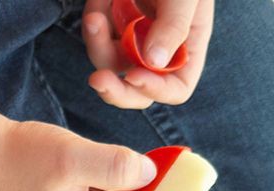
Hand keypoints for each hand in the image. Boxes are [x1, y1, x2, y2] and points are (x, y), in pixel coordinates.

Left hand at [83, 0, 214, 108]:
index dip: (156, 89)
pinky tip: (98, 2)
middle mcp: (159, 49)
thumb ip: (174, 24)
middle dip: (115, 90)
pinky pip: (96, 40)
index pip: (176, 88)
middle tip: (97, 79)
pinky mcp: (111, 28)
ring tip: (95, 15)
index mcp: (187, 45)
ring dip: (97, 45)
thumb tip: (155, 63)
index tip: (134, 76)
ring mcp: (133, 40)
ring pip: (109, 66)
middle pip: (136, 91)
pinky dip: (94, 23)